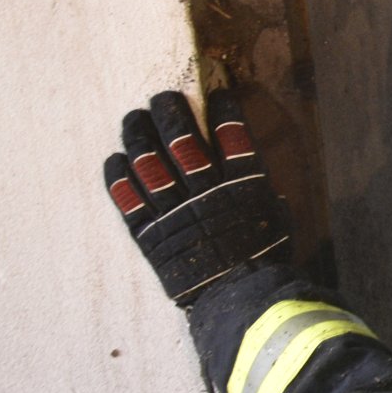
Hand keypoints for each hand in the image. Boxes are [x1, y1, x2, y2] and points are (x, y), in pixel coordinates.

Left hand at [105, 90, 292, 304]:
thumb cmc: (265, 257)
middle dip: (171, 113)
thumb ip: (261, 192)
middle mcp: (205, 190)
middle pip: (182, 140)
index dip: (224, 111)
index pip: (231, 134)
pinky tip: (115, 160)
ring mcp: (174, 210)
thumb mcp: (276, 217)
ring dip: (138, 136)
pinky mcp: (151, 232)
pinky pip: (128, 199)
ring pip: (149, 162)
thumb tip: (254, 176)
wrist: (238, 296)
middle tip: (163, 97)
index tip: (218, 96)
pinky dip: (119, 177)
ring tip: (133, 118)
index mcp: (242, 184)